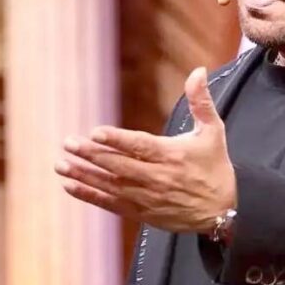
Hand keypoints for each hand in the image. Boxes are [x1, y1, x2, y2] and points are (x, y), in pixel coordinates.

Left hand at [55, 67, 236, 232]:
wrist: (223, 211)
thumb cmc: (217, 166)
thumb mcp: (213, 131)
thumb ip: (201, 101)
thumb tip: (198, 71)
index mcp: (174, 155)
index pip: (142, 146)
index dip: (118, 140)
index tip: (96, 132)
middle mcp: (159, 178)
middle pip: (120, 166)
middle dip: (93, 154)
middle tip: (69, 143)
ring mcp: (149, 197)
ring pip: (111, 185)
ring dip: (85, 175)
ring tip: (61, 164)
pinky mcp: (143, 213)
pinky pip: (111, 204)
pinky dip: (90, 196)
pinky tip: (71, 185)